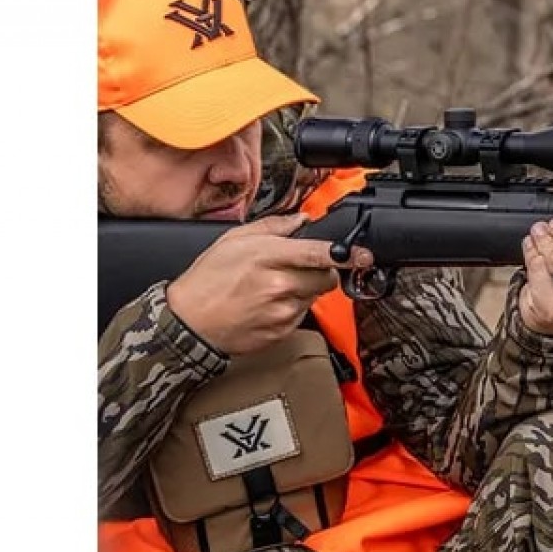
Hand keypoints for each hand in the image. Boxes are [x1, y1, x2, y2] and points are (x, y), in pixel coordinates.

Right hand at [165, 213, 372, 355]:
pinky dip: (292, 308)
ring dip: (305, 289)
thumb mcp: (234, 240)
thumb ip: (273, 226)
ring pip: (315, 297)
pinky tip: (268, 304)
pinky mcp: (282, 331)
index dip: (346, 254)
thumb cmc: (207, 280)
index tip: (362, 254)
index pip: (320, 254)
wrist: (190, 322)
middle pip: (327, 278)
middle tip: (300, 268)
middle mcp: (280, 285)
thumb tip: (300, 220)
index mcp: (269, 257)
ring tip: (274, 286)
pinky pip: (301, 316)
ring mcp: (283, 311)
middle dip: (322, 271)